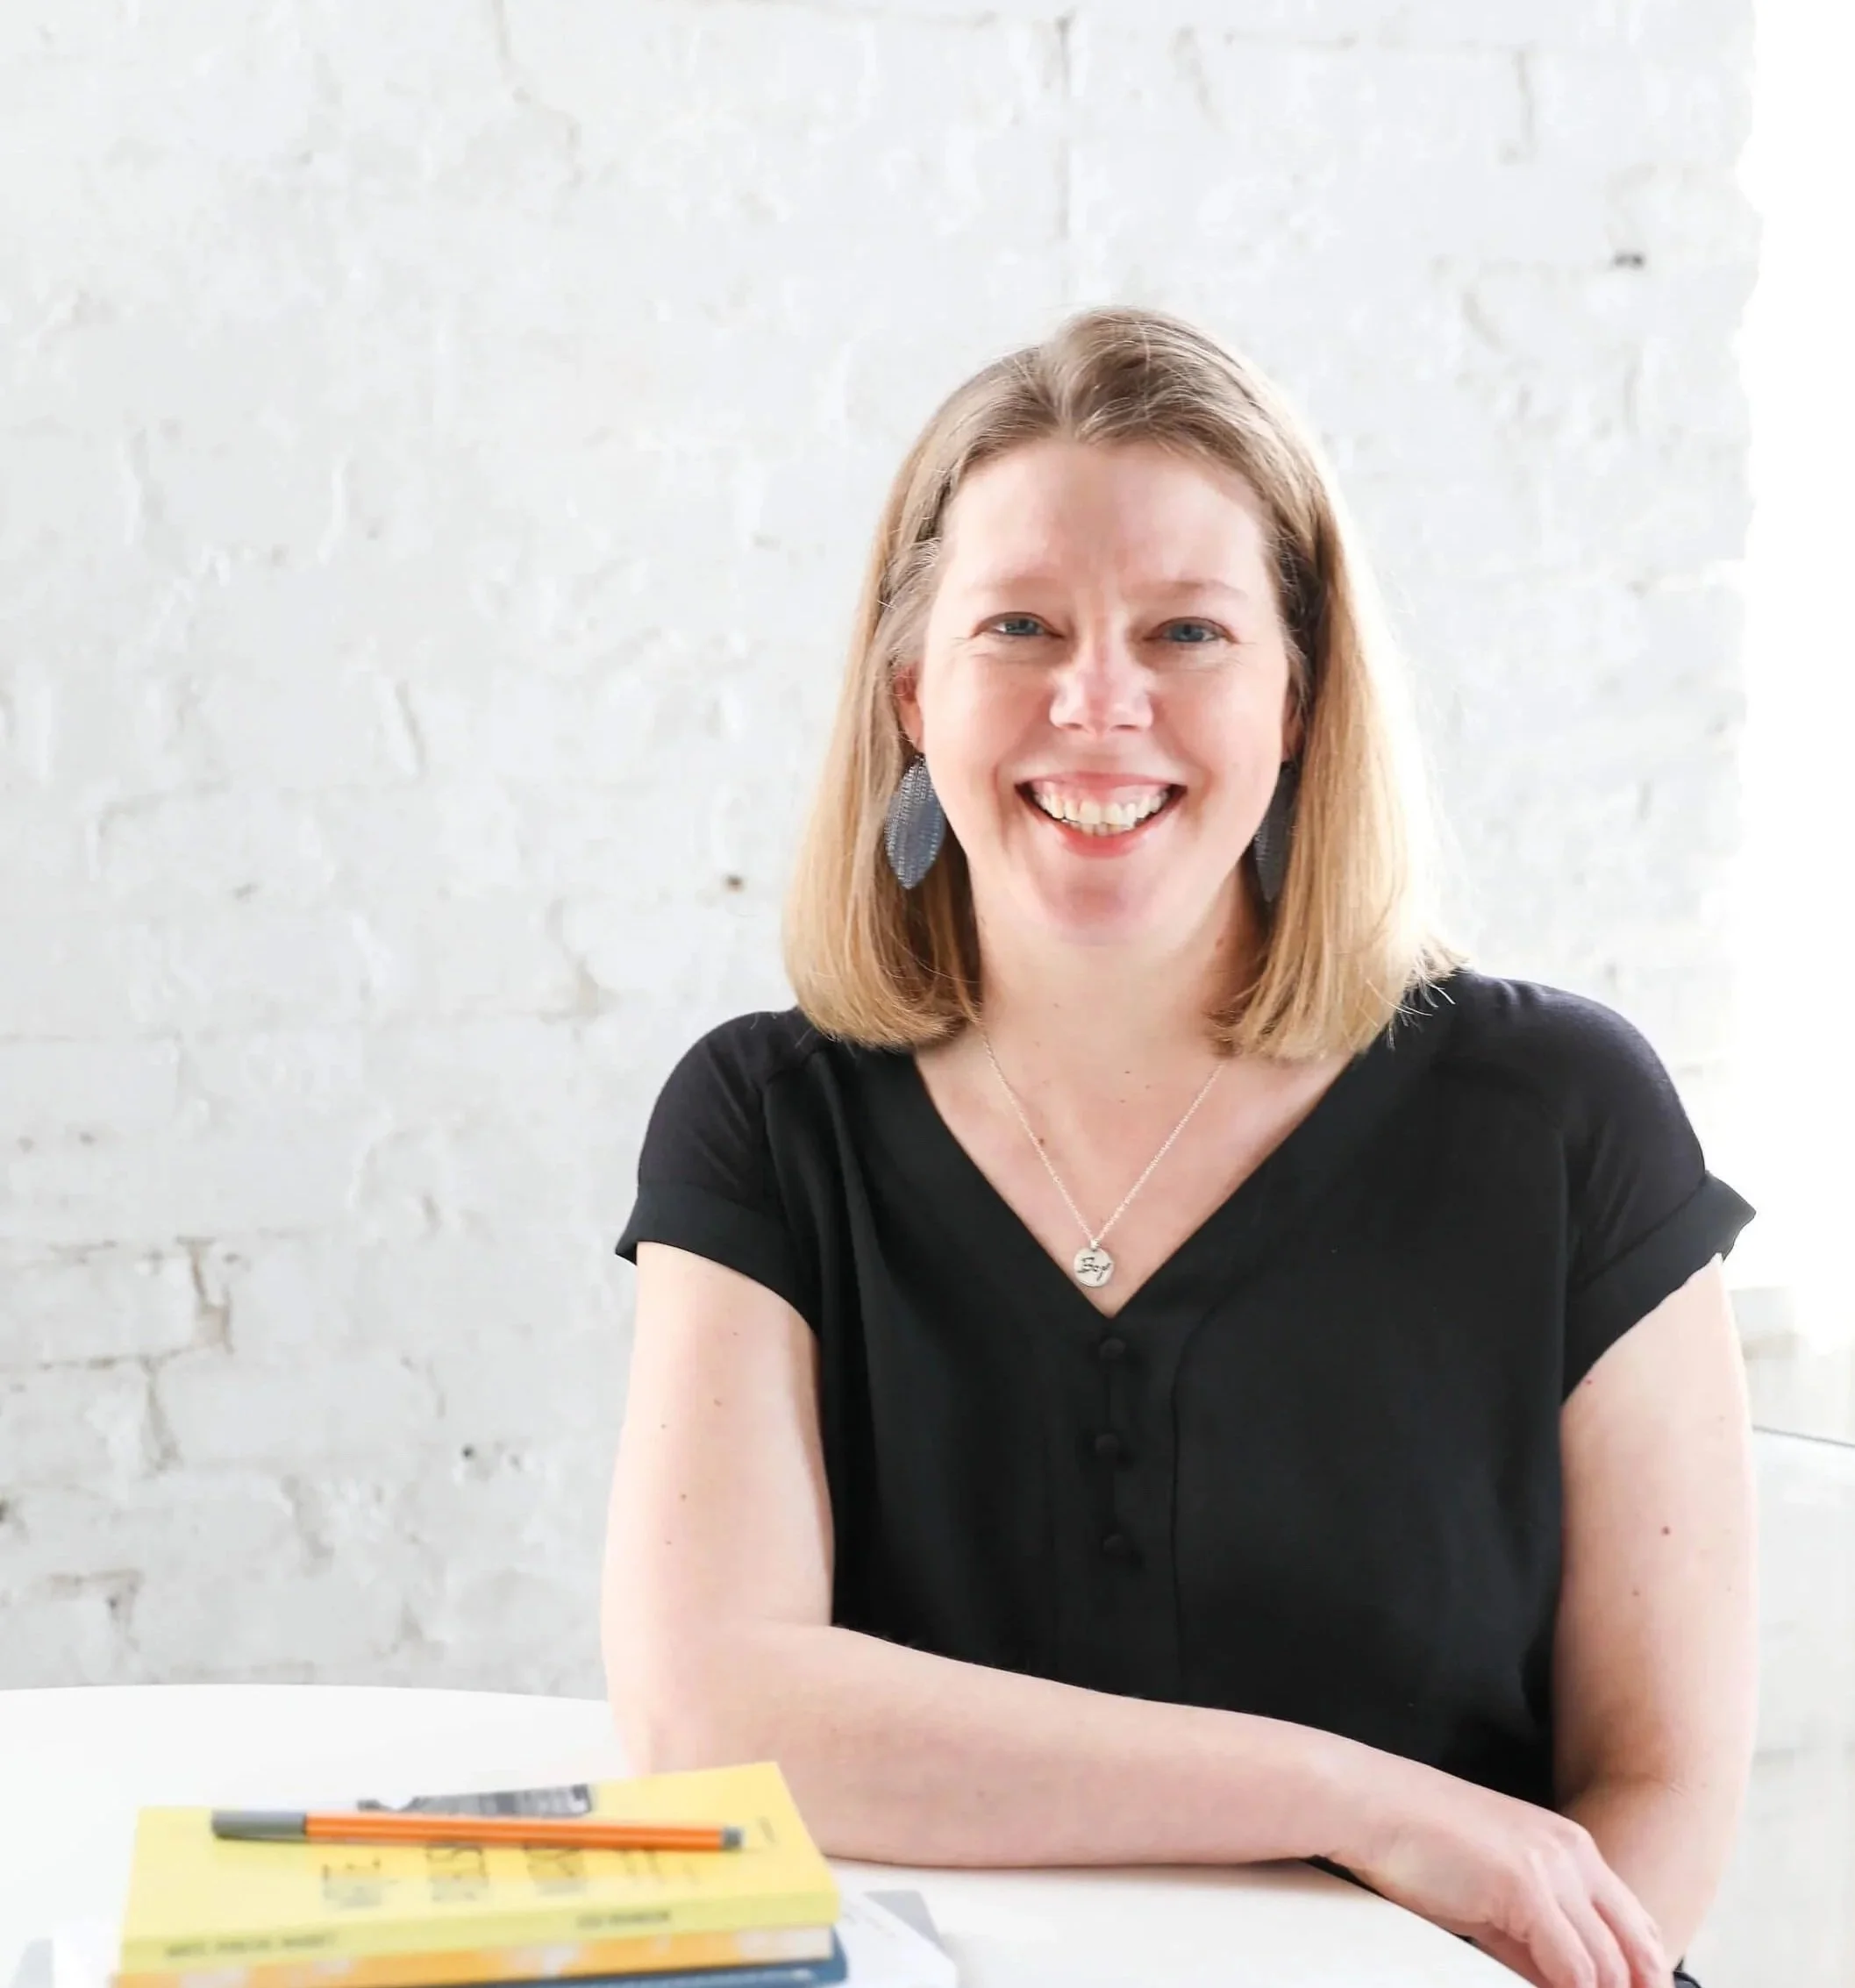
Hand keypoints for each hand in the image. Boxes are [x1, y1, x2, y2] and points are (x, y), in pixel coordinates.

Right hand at [1342, 1754, 1668, 1987]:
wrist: (1368, 1802)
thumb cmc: (1417, 1843)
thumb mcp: (1492, 1893)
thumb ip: (1534, 1940)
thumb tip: (1564, 1985)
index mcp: (1571, 1848)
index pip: (1635, 1927)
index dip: (1645, 1978)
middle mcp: (1573, 1854)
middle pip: (1637, 1949)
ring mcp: (1552, 1869)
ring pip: (1610, 1967)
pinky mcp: (1526, 1888)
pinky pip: (1574, 1969)